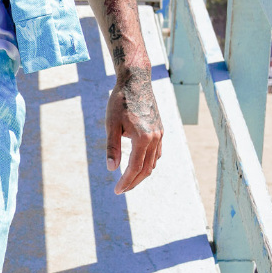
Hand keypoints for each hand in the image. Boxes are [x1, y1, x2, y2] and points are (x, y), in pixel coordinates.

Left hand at [105, 65, 162, 193]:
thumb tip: (111, 169)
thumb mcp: (111, 125)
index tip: (117, 191)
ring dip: (142, 174)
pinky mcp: (160, 129)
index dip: (126, 181)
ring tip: (128, 180)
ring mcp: (160, 133)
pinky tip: (139, 164)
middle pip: (146, 169)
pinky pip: (157, 153)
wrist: (136, 81)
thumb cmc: (120, 102)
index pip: (135, 168)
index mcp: (143, 138)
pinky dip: (148, 162)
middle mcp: (155, 138)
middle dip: (133, 181)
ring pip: (153, 162)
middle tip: (121, 190)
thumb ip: (112, 148)